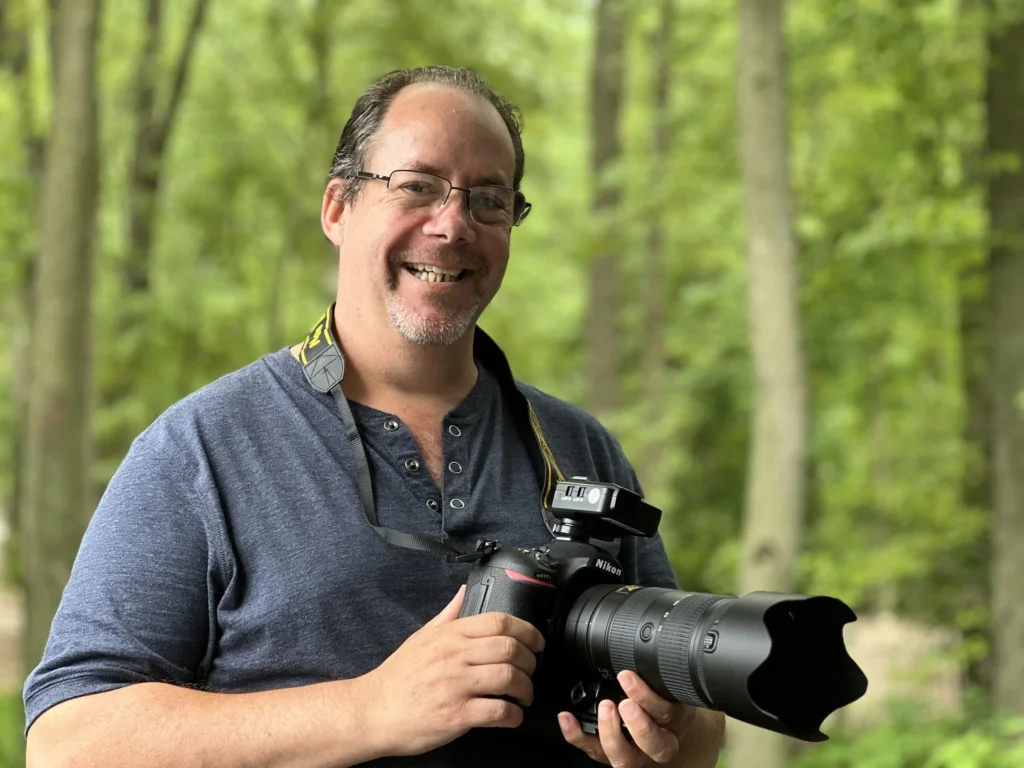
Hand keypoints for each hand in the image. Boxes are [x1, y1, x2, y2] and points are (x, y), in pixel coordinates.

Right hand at [356, 585, 546, 757]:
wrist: (372, 711)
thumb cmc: (397, 678)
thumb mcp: (421, 637)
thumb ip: (448, 614)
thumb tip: (463, 592)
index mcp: (449, 635)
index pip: (499, 622)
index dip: (527, 630)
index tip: (536, 641)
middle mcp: (454, 656)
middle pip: (510, 648)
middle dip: (531, 661)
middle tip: (532, 670)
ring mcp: (456, 685)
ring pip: (509, 678)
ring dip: (526, 688)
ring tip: (524, 695)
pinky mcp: (456, 714)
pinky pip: (498, 711)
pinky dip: (513, 716)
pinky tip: (512, 716)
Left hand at [558, 671, 722, 766]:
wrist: (667, 731)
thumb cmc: (666, 702)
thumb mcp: (671, 686)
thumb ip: (659, 671)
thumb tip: (642, 637)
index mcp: (673, 722)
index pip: (667, 713)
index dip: (649, 698)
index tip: (628, 677)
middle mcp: (657, 743)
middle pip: (654, 744)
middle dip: (638, 725)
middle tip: (623, 703)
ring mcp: (635, 754)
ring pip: (626, 758)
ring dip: (611, 734)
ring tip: (603, 709)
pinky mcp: (612, 756)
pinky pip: (594, 752)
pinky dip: (578, 736)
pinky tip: (567, 719)